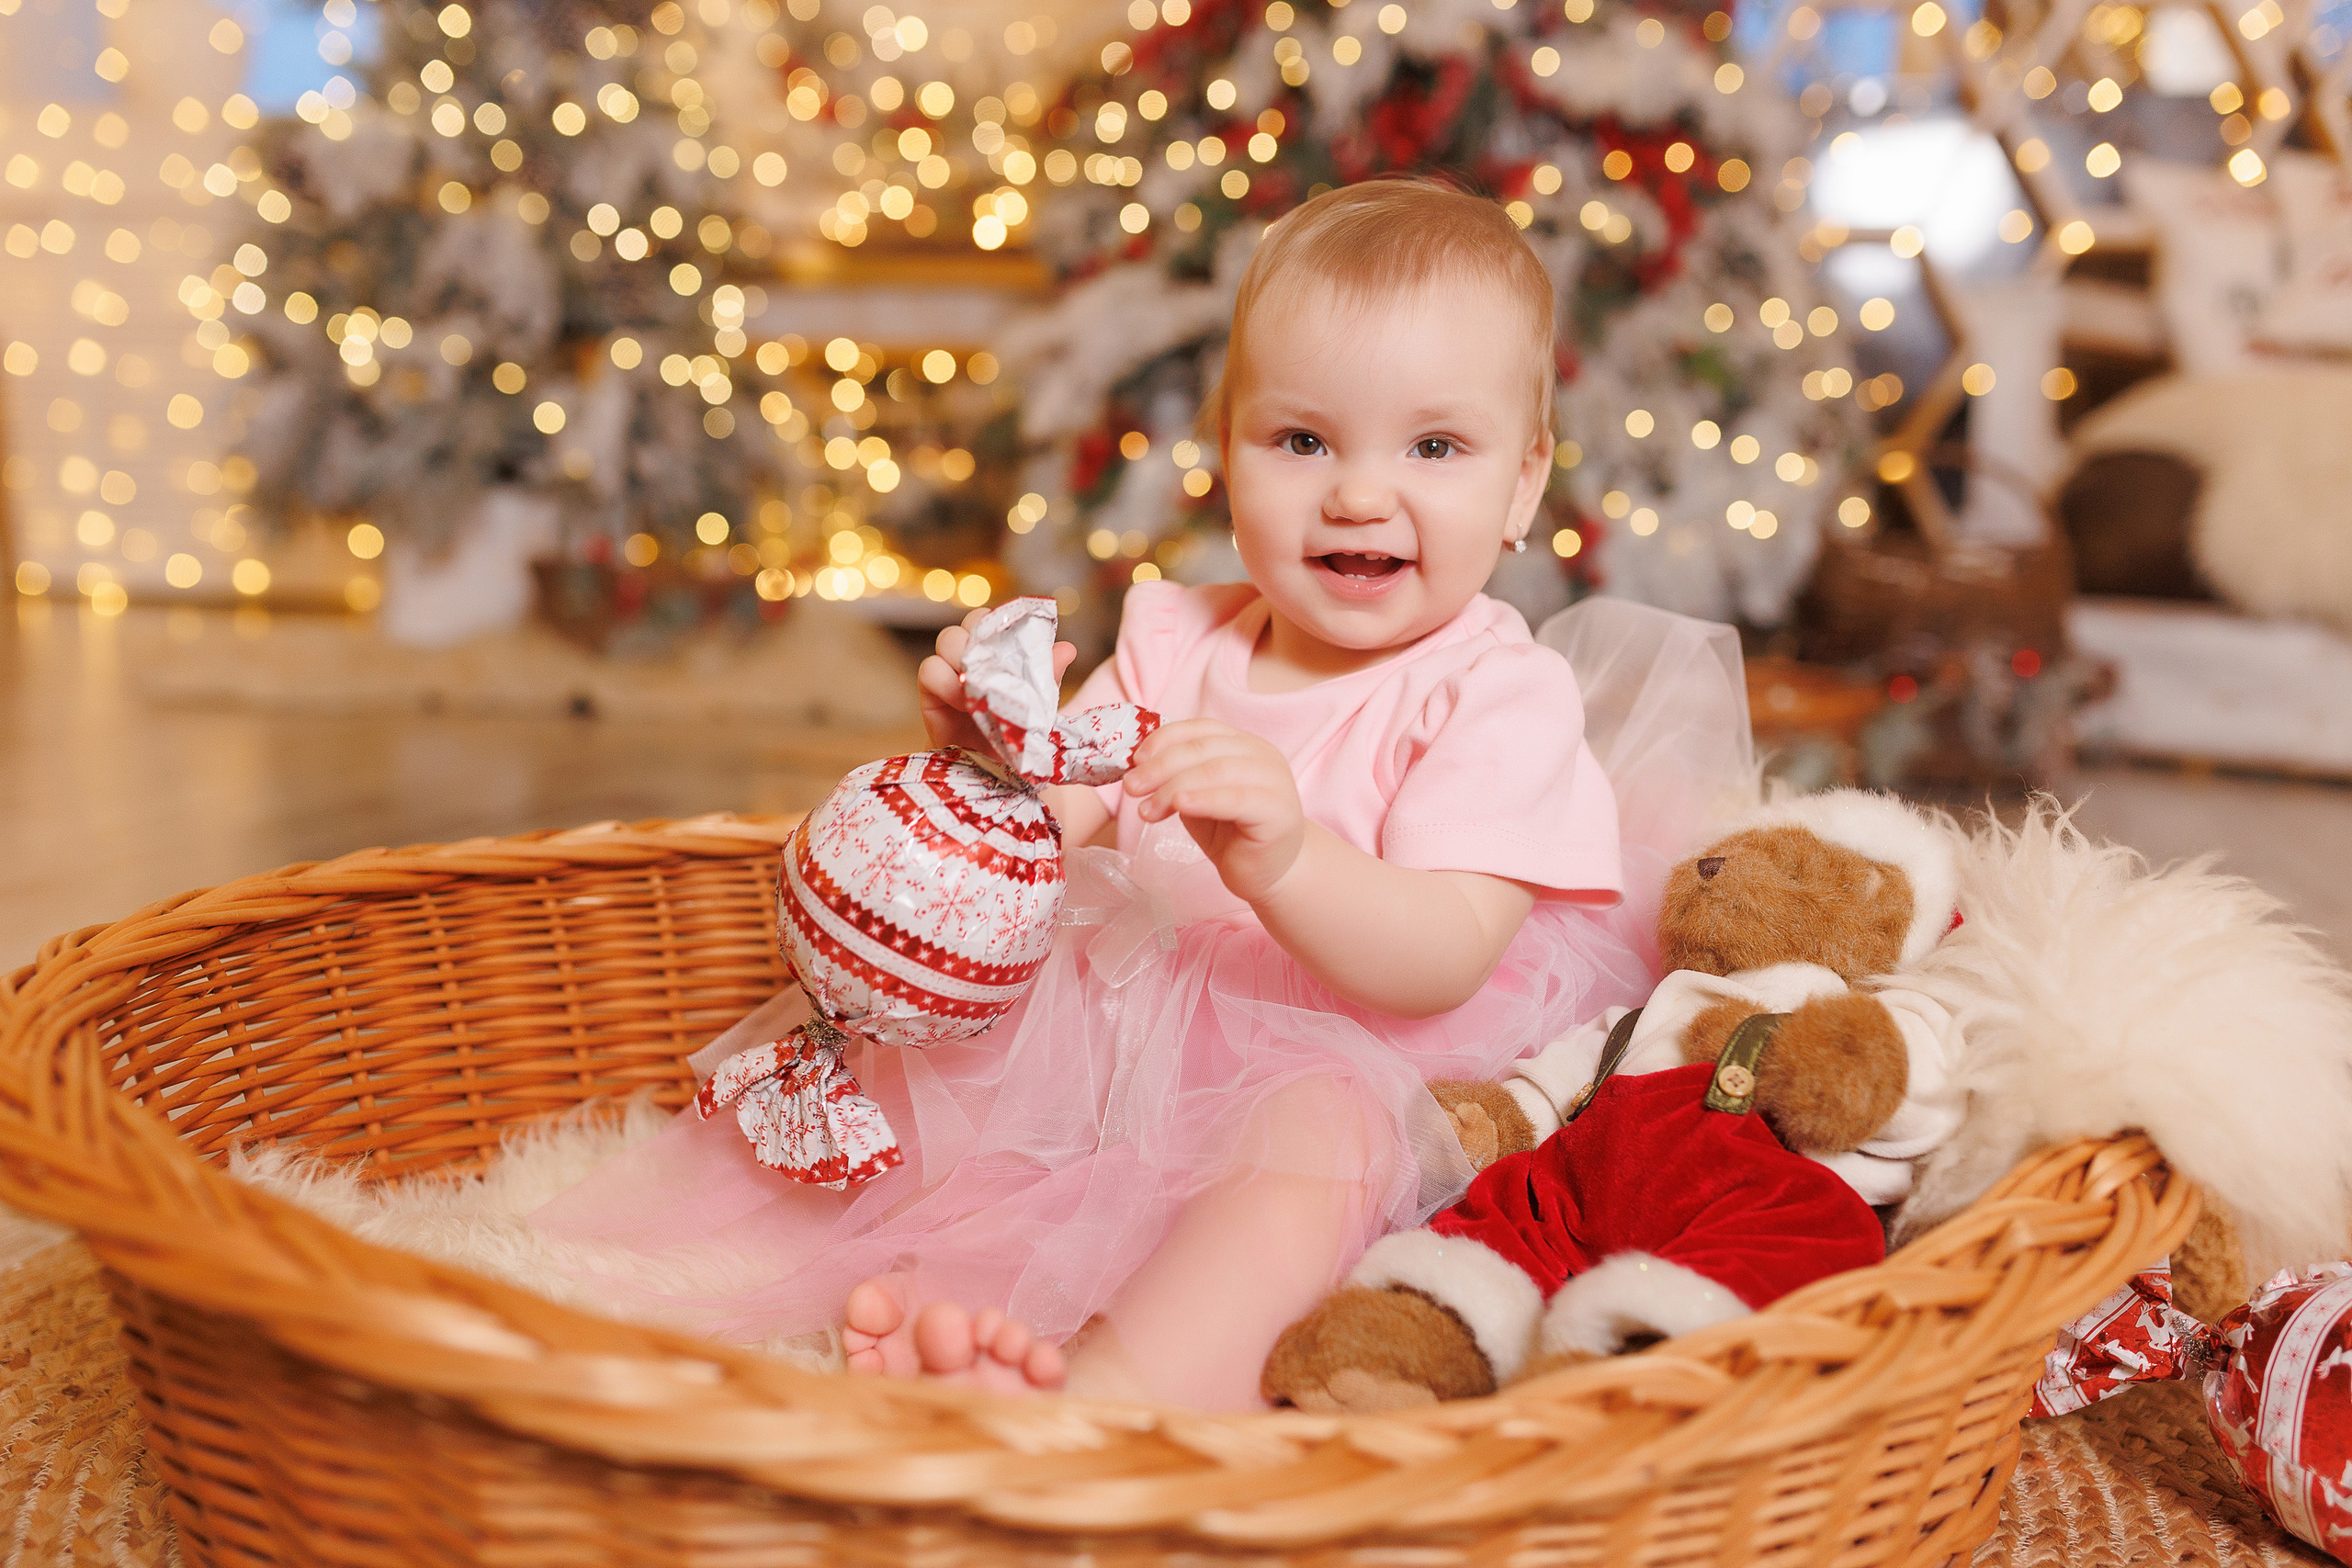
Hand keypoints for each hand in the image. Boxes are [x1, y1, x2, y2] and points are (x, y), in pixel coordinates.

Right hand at [918, 608, 1076, 751]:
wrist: (998, 779)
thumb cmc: (1019, 740)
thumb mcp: (1040, 710)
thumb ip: (1048, 678)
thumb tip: (1067, 649)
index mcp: (1000, 655)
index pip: (995, 620)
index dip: (1002, 621)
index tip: (1017, 638)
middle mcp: (974, 659)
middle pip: (970, 622)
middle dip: (981, 633)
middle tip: (997, 660)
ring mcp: (950, 675)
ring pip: (947, 639)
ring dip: (964, 654)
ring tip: (980, 684)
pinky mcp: (931, 697)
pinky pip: (929, 671)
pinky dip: (945, 680)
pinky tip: (964, 702)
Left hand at [1122, 719, 1304, 901]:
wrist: (1269, 874)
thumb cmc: (1232, 835)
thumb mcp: (1197, 798)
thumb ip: (1178, 778)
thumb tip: (1139, 769)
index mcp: (1243, 744)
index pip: (1200, 729)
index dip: (1164, 739)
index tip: (1135, 760)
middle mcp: (1262, 755)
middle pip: (1204, 748)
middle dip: (1160, 766)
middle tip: (1131, 787)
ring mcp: (1274, 781)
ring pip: (1216, 771)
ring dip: (1173, 787)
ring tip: (1146, 809)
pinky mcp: (1278, 811)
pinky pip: (1236, 798)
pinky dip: (1203, 799)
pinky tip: (1179, 805)